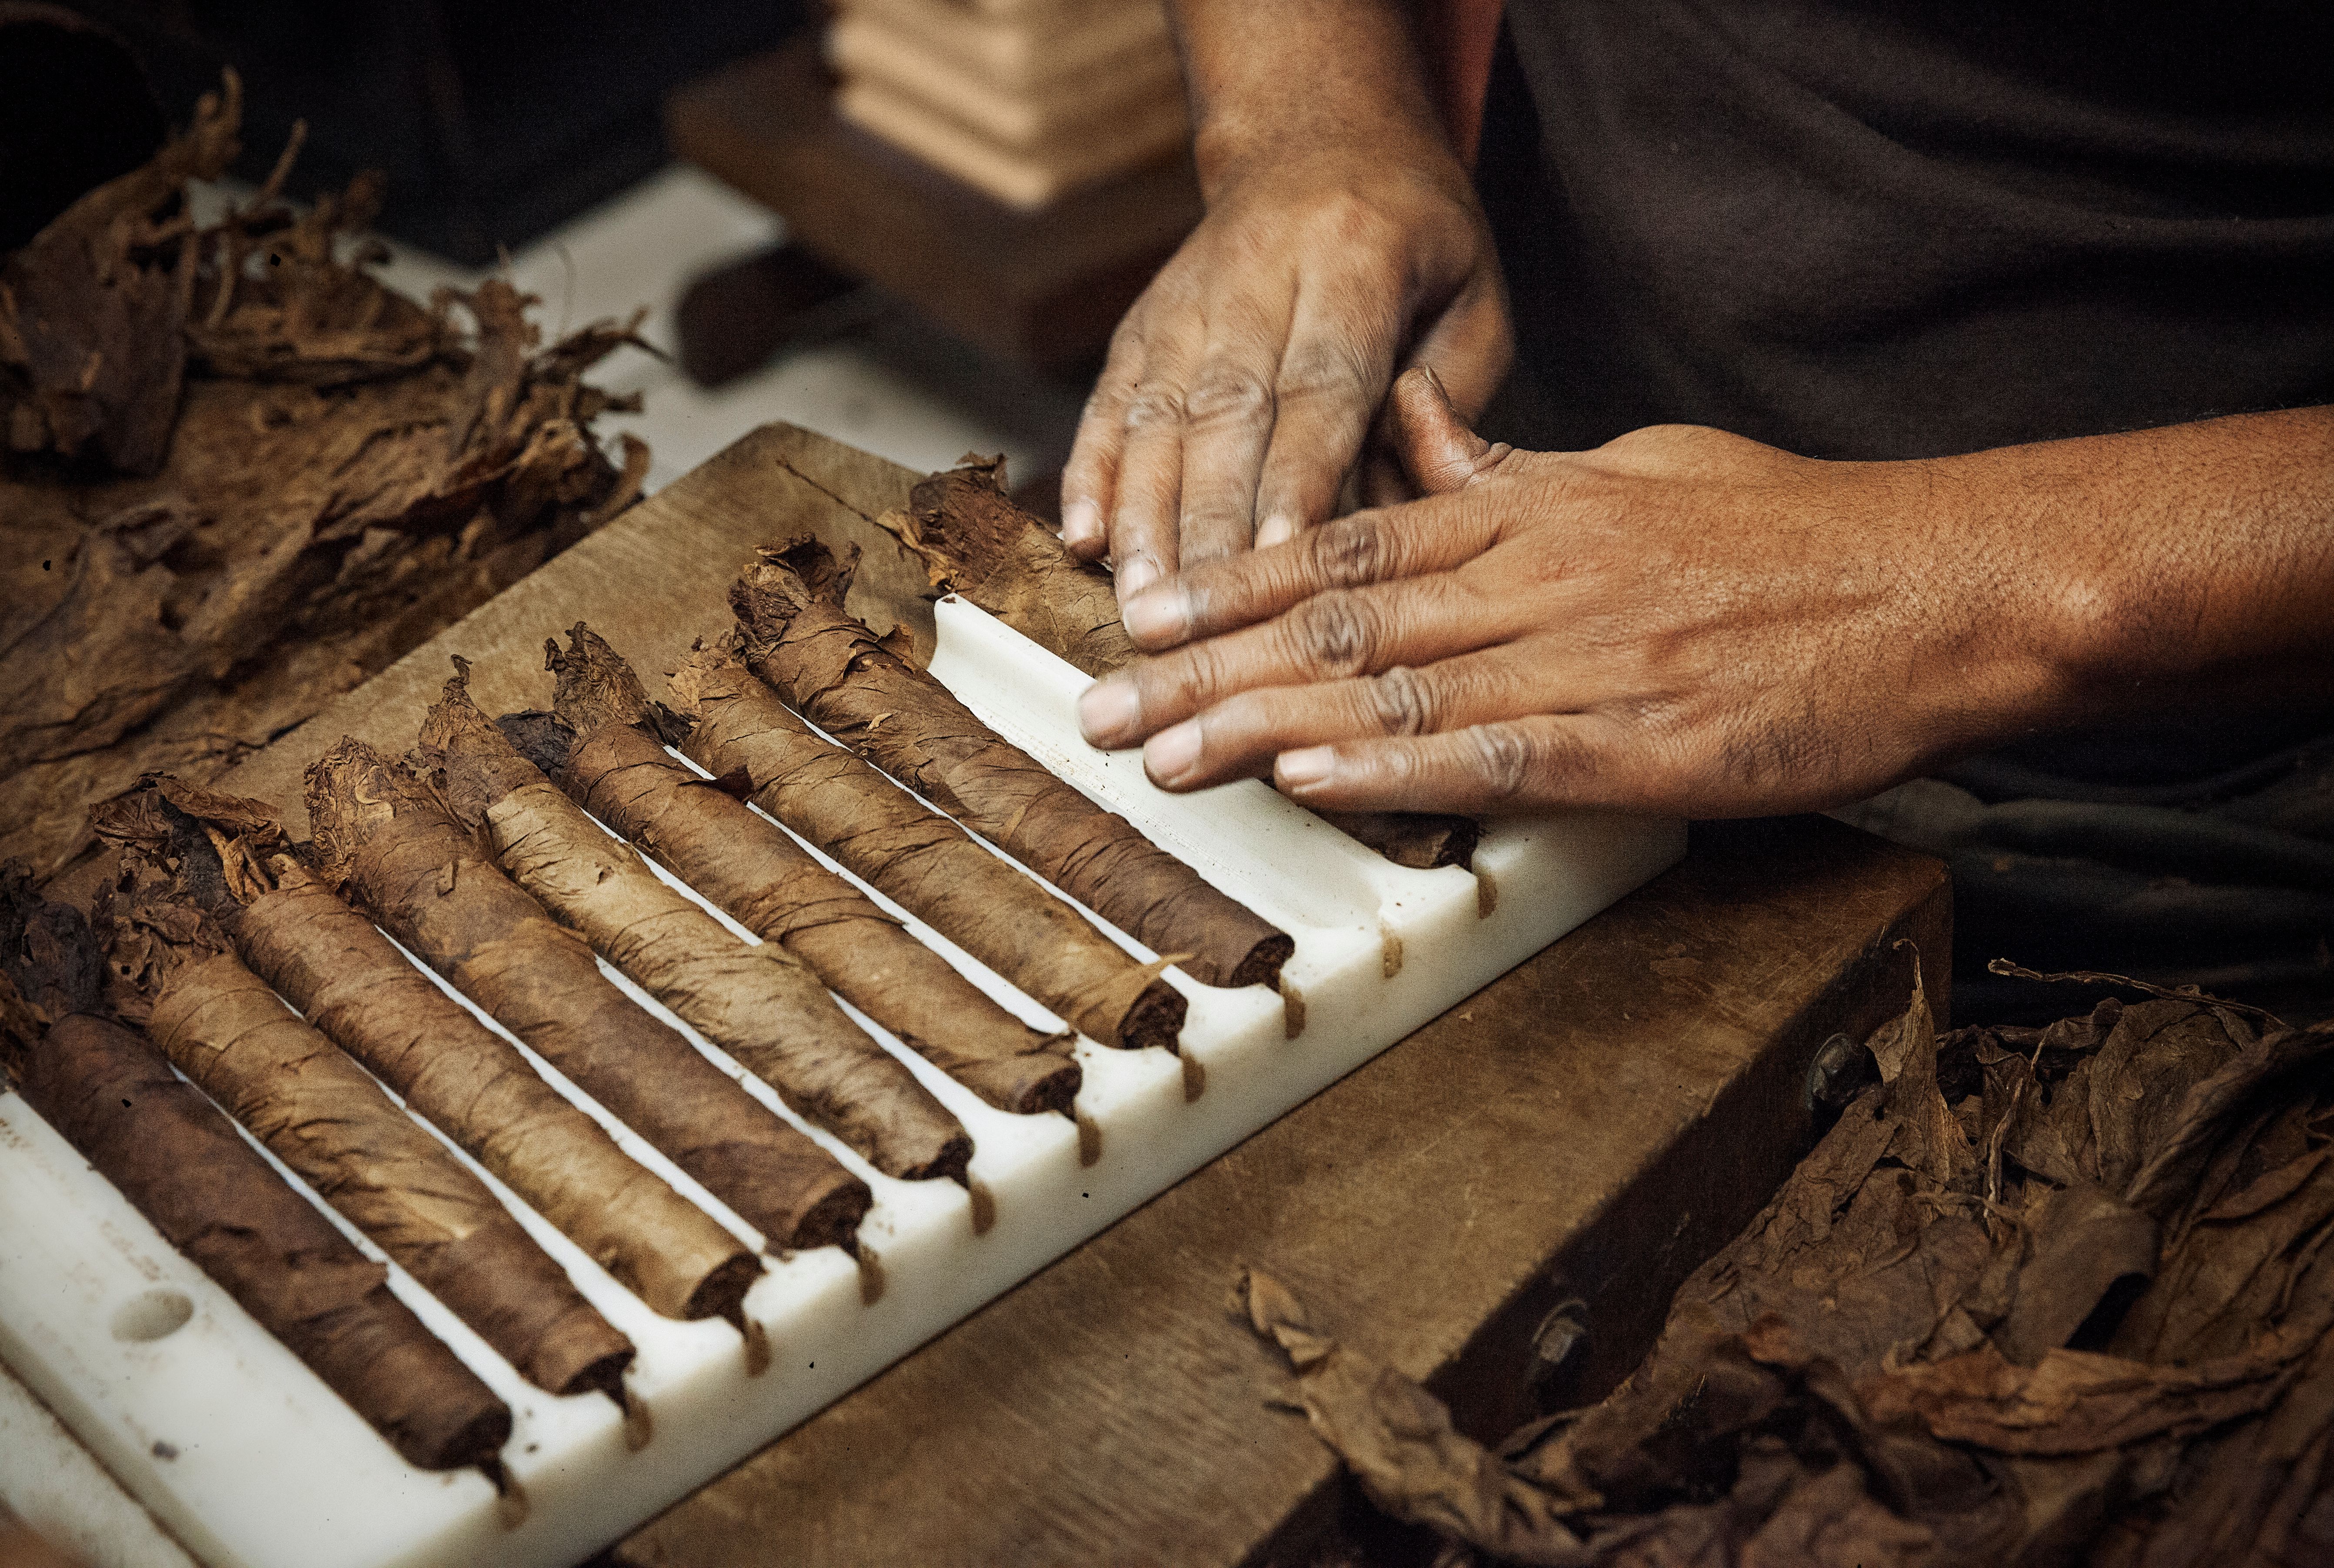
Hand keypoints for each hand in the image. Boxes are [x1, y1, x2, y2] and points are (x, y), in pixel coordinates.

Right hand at [1060, 137, 1508, 599]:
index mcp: (1356, 256)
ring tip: (1140, 605)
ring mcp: (1188, 296)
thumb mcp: (1473, 302)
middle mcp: (1257, 270)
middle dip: (1207, 523)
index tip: (1279, 564)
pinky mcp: (1144, 320)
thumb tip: (1383, 518)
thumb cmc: (1418, 242)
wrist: (1322, 135)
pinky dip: (1091, 471)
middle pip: (1225, 411)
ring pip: (1157, 414)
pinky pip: (1110, 400)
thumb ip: (1439, 407)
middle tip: (1198, 619)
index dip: (1297, 478)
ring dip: (1143, 517)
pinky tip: (1080, 538)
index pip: (1321, 384)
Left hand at [1073, 371, 2096, 817]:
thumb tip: (1426, 442)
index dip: (1231, 583)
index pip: (1347, 543)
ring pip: (1390, 689)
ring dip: (1261, 725)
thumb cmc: (1791, 527)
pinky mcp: (1642, 742)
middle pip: (1337, 620)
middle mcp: (1536, 579)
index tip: (1141, 615)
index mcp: (1534, 513)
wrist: (1938, 587)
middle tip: (1101, 711)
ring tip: (1161, 758)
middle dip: (1205, 668)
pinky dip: (1395, 768)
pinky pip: (1496, 754)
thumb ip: (1519, 469)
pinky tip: (1310, 780)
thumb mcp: (1638, 465)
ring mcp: (1585, 660)